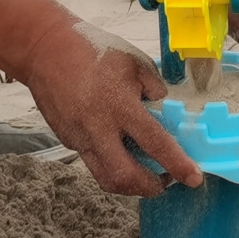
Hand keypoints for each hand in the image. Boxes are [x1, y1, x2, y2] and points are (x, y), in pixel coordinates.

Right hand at [18, 18, 199, 197]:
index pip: (154, 143)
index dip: (177, 164)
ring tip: (146, 173)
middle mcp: (97, 128)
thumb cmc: (93, 50)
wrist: (44, 50)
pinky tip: (121, 150)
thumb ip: (154, 87)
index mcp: (119, 105)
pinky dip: (112, 164)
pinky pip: (93, 162)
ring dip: (130, 184)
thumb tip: (162, 108)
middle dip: (150, 188)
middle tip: (167, 181)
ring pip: (105, 178)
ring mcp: (79, 138)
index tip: (194, 178)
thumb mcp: (134, 61)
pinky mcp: (68, 141)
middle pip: (125, 177)